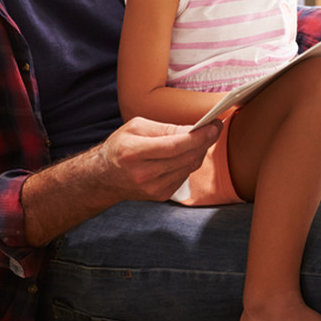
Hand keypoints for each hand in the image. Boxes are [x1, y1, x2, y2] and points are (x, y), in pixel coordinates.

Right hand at [99, 116, 220, 200]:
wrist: (104, 177)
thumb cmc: (121, 146)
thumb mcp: (136, 127)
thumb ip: (165, 128)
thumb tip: (193, 129)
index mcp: (133, 152)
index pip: (175, 146)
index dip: (198, 136)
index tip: (214, 125)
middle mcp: (143, 174)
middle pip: (185, 157)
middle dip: (205, 141)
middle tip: (215, 127)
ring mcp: (153, 188)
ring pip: (189, 167)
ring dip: (200, 151)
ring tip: (204, 137)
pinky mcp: (161, 195)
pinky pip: (185, 175)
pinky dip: (190, 162)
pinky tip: (189, 152)